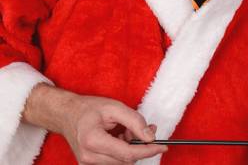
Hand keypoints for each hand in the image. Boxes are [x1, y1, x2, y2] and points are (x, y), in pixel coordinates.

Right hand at [23, 84, 166, 163]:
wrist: (66, 114)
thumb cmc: (89, 108)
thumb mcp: (114, 107)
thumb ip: (134, 120)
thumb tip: (150, 136)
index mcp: (93, 141)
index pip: (128, 153)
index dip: (148, 150)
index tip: (163, 146)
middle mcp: (89, 157)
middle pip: (126, 160)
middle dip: (141, 146)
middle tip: (149, 129)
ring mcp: (87, 164)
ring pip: (121, 162)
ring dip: (131, 148)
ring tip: (127, 130)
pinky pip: (114, 161)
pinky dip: (123, 150)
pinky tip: (120, 137)